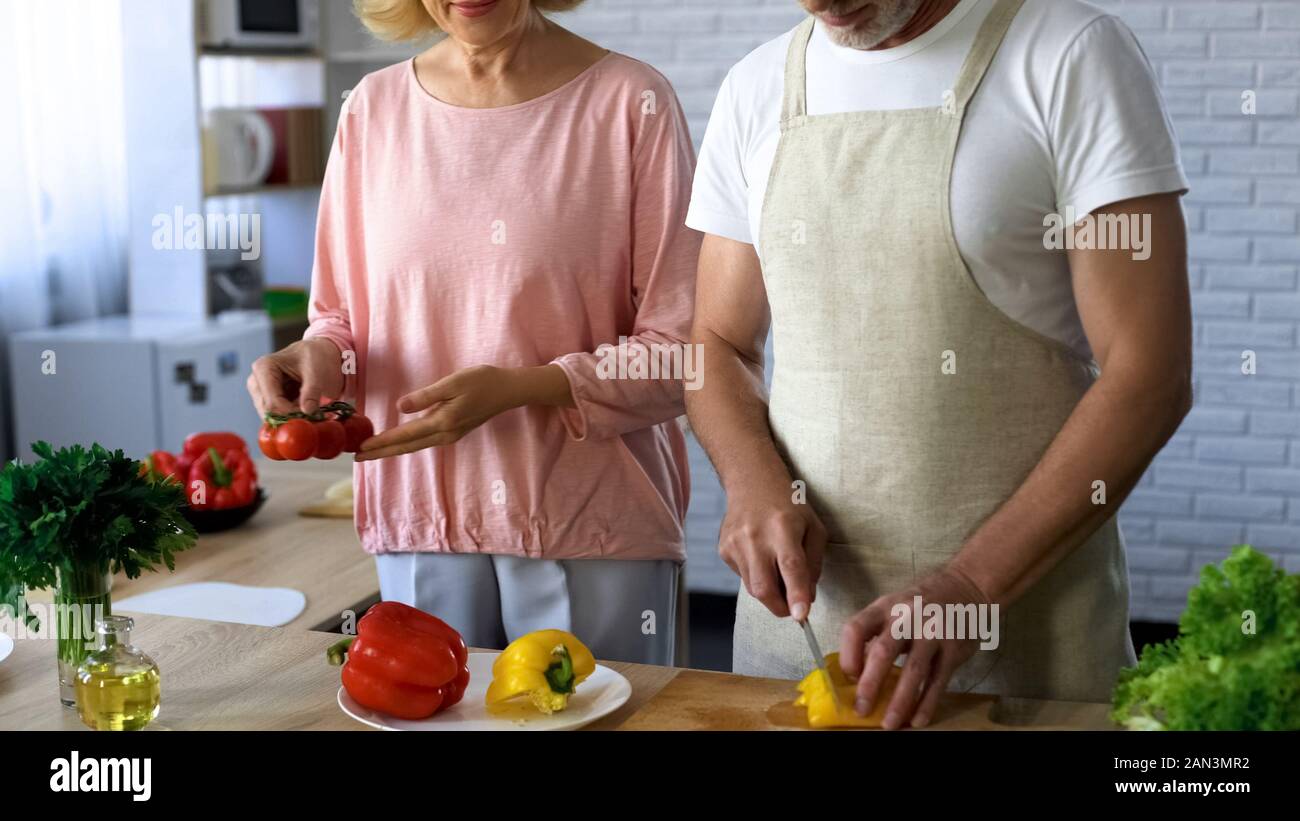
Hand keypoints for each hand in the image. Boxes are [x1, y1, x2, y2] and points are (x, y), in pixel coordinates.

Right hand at [248, 338, 343, 415]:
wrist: (318, 355)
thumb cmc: (316, 357)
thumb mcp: (317, 371)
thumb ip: (312, 391)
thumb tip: (308, 410)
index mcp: (264, 368)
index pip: (271, 403)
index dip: (291, 413)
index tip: (310, 414)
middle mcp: (256, 381)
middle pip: (269, 412)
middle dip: (291, 417)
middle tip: (313, 414)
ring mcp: (260, 393)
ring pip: (272, 417)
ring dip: (292, 418)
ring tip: (311, 408)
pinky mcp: (267, 401)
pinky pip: (277, 417)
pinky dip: (292, 417)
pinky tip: (306, 408)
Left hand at [355, 365, 523, 460]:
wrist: (508, 391)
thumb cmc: (482, 381)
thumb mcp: (453, 383)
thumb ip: (426, 396)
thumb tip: (400, 406)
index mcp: (442, 422)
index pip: (404, 435)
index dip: (382, 441)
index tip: (361, 447)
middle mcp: (445, 434)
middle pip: (406, 447)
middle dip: (381, 452)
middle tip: (357, 457)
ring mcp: (450, 435)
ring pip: (415, 446)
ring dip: (392, 449)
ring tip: (373, 452)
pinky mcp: (453, 432)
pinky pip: (424, 442)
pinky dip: (407, 444)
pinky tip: (399, 443)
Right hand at [718, 488, 825, 620]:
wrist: (752, 482)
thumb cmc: (789, 506)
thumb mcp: (814, 528)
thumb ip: (814, 564)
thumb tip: (807, 598)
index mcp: (783, 528)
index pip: (790, 566)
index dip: (796, 594)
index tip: (801, 617)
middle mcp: (755, 536)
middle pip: (764, 588)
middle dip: (780, 608)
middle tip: (793, 609)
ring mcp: (735, 544)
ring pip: (752, 588)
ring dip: (770, 591)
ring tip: (778, 571)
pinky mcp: (724, 550)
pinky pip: (743, 577)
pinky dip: (757, 576)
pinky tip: (761, 556)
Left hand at [838, 566, 991, 729]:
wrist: (964, 588)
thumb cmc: (919, 605)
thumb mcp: (892, 609)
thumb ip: (875, 635)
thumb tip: (855, 673)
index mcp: (883, 608)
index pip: (856, 629)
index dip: (849, 655)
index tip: (848, 677)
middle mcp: (906, 618)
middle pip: (884, 651)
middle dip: (870, 684)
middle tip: (862, 709)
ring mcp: (933, 632)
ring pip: (914, 670)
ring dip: (900, 701)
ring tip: (890, 724)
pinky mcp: (954, 648)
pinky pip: (938, 679)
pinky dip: (927, 702)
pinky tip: (918, 719)